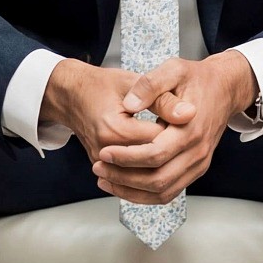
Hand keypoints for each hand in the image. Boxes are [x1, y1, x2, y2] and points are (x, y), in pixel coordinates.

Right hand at [42, 60, 191, 166]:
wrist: (73, 96)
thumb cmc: (102, 86)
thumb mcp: (134, 82)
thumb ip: (162, 99)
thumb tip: (189, 113)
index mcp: (114, 128)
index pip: (159, 141)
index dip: (174, 130)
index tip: (178, 117)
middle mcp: (105, 150)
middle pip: (152, 163)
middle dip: (170, 150)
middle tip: (173, 131)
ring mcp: (102, 163)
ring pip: (144, 177)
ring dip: (162, 164)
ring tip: (167, 143)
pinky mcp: (103, 169)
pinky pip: (132, 180)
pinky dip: (150, 171)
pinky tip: (158, 156)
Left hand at [92, 52, 256, 205]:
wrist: (224, 88)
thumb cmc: (197, 78)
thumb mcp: (174, 69)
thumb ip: (150, 85)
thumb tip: (130, 105)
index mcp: (190, 129)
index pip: (155, 154)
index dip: (126, 157)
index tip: (104, 152)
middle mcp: (197, 152)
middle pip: (158, 179)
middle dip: (124, 178)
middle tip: (99, 169)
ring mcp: (199, 164)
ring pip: (163, 192)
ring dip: (131, 191)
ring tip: (105, 180)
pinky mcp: (196, 170)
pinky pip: (170, 192)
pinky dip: (145, 195)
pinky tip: (124, 186)